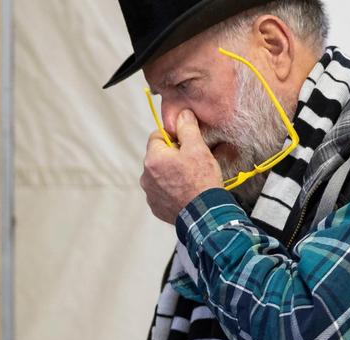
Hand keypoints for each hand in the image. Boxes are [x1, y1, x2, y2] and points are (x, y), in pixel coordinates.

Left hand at [140, 109, 222, 223]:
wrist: (204, 215)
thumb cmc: (201, 181)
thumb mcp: (197, 148)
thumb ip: (187, 128)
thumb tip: (182, 114)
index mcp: (153, 158)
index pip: (156, 136)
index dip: (173, 137)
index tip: (186, 143)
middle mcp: (146, 176)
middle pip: (158, 156)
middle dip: (172, 156)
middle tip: (191, 162)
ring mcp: (150, 194)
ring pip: (159, 175)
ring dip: (171, 173)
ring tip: (190, 179)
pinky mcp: (156, 207)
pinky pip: (162, 192)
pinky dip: (171, 190)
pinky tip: (186, 192)